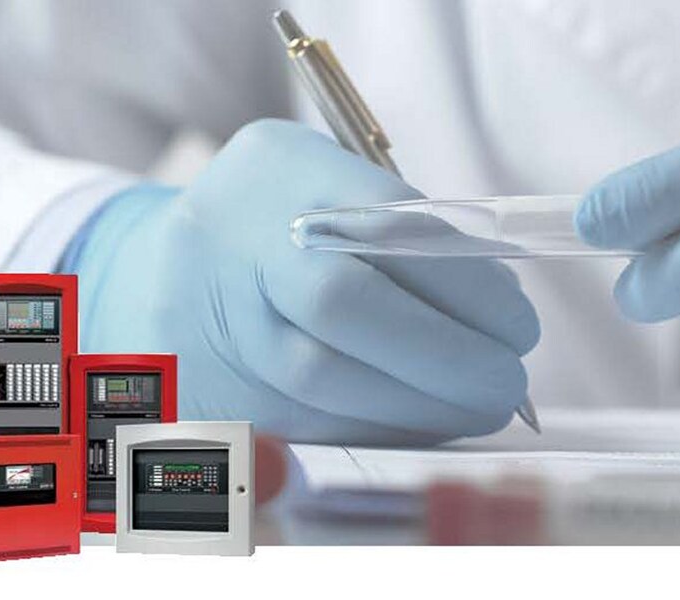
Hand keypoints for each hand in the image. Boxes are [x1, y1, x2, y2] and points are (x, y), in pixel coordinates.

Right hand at [76, 120, 538, 444]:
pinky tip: (427, 422)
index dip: (466, 286)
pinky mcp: (203, 383)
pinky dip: (381, 427)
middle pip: (343, 303)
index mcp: (282, 169)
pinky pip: (303, 418)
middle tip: (509, 380)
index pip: (387, 226)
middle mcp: (232, 237)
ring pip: (322, 377)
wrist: (161, 272)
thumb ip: (409, 230)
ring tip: (482, 406)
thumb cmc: (281, 227)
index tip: (519, 323)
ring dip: (423, 404)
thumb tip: (501, 304)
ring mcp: (208, 314)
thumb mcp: (335, 188)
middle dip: (447, 354)